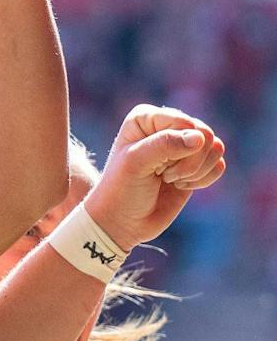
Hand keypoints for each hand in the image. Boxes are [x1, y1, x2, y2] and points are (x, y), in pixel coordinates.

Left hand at [86, 107, 226, 251]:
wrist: (122, 222)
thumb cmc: (121, 190)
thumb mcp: (135, 164)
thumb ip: (165, 145)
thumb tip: (200, 138)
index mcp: (147, 118)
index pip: (185, 123)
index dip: (175, 150)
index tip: (151, 167)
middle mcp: (168, 125)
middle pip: (205, 135)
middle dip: (188, 162)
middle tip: (161, 175)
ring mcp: (185, 145)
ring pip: (216, 148)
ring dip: (195, 171)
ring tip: (168, 180)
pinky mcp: (197, 164)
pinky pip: (219, 165)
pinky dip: (203, 179)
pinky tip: (180, 186)